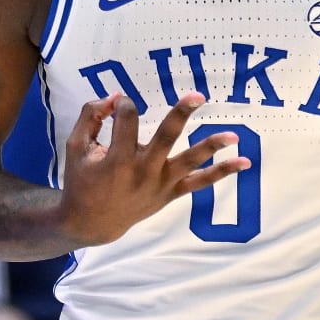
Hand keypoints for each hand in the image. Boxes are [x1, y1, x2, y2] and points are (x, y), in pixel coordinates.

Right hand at [59, 94, 246, 247]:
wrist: (91, 223)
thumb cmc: (81, 181)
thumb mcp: (75, 147)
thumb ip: (90, 116)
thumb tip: (114, 97)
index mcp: (116, 158)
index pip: (127, 118)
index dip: (122, 104)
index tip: (118, 104)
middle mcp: (143, 170)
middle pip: (166, 136)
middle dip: (181, 113)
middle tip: (198, 95)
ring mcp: (160, 184)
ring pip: (190, 162)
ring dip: (212, 146)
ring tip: (233, 135)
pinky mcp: (170, 193)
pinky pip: (200, 183)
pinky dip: (222, 173)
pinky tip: (244, 162)